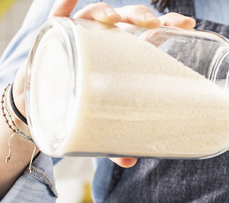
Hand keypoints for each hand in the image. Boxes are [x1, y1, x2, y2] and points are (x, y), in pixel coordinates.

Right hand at [20, 0, 197, 167]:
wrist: (42, 108)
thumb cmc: (82, 110)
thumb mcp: (102, 127)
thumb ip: (116, 142)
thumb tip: (130, 161)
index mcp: (125, 56)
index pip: (151, 34)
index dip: (169, 26)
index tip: (187, 24)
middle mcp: (106, 42)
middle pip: (128, 20)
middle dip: (142, 16)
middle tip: (152, 24)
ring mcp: (81, 37)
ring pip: (98, 15)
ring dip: (108, 11)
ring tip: (117, 19)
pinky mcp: (54, 37)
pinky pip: (59, 15)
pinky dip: (64, 2)